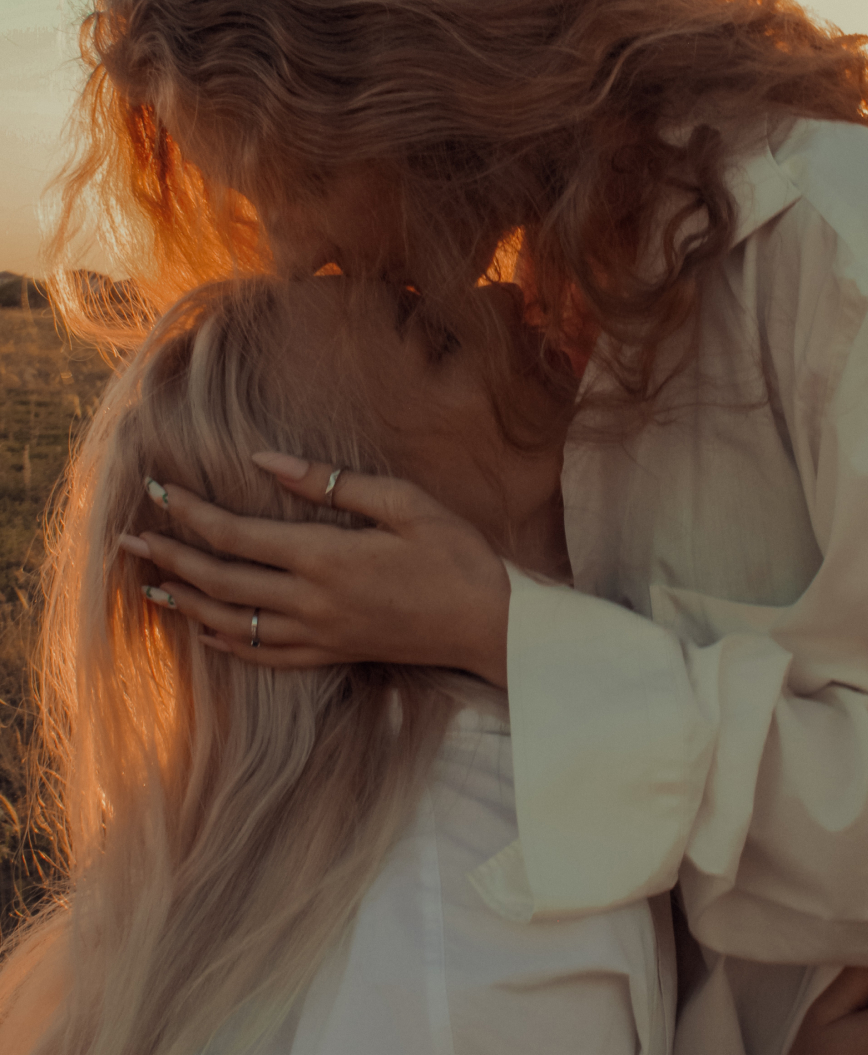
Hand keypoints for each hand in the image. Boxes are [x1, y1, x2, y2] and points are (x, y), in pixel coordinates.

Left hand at [121, 456, 511, 685]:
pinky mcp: (332, 655)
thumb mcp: (402, 503)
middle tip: (126, 539)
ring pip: (232, 624)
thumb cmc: (455, 554)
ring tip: (148, 586)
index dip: (190, 514)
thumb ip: (331, 484)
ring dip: (185, 603)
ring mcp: (319, 635)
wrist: (490, 625)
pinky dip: (225, 643)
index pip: (236, 536)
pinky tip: (204, 631)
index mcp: (326, 557)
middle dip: (169, 558)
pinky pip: (263, 655)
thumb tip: (265, 462)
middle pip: (220, 582)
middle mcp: (311, 602)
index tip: (158, 491)